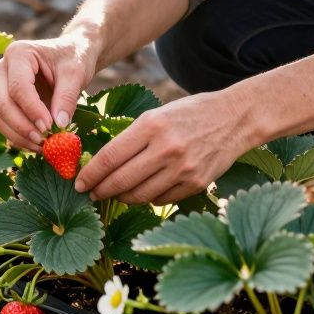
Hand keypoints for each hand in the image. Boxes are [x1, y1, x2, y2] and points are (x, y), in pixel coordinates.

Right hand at [0, 34, 97, 150]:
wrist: (71, 53)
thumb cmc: (74, 57)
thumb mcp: (75, 73)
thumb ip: (67, 97)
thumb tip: (59, 125)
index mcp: (18, 53)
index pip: (18, 87)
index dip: (32, 110)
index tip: (49, 128)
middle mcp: (2, 67)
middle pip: (2, 103)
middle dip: (22, 126)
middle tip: (44, 141)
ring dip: (17, 135)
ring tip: (42, 146)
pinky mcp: (3, 99)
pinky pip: (3, 122)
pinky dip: (17, 136)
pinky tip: (36, 145)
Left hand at [74, 91, 258, 204]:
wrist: (234, 118)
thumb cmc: (189, 114)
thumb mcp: (156, 116)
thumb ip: (130, 138)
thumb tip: (101, 164)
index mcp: (151, 126)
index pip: (110, 157)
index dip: (90, 174)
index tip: (79, 183)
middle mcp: (166, 149)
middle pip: (121, 180)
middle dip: (100, 190)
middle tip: (90, 193)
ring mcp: (183, 169)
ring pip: (139, 195)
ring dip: (121, 198)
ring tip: (113, 194)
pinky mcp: (196, 184)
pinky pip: (161, 199)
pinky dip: (146, 199)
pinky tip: (139, 193)